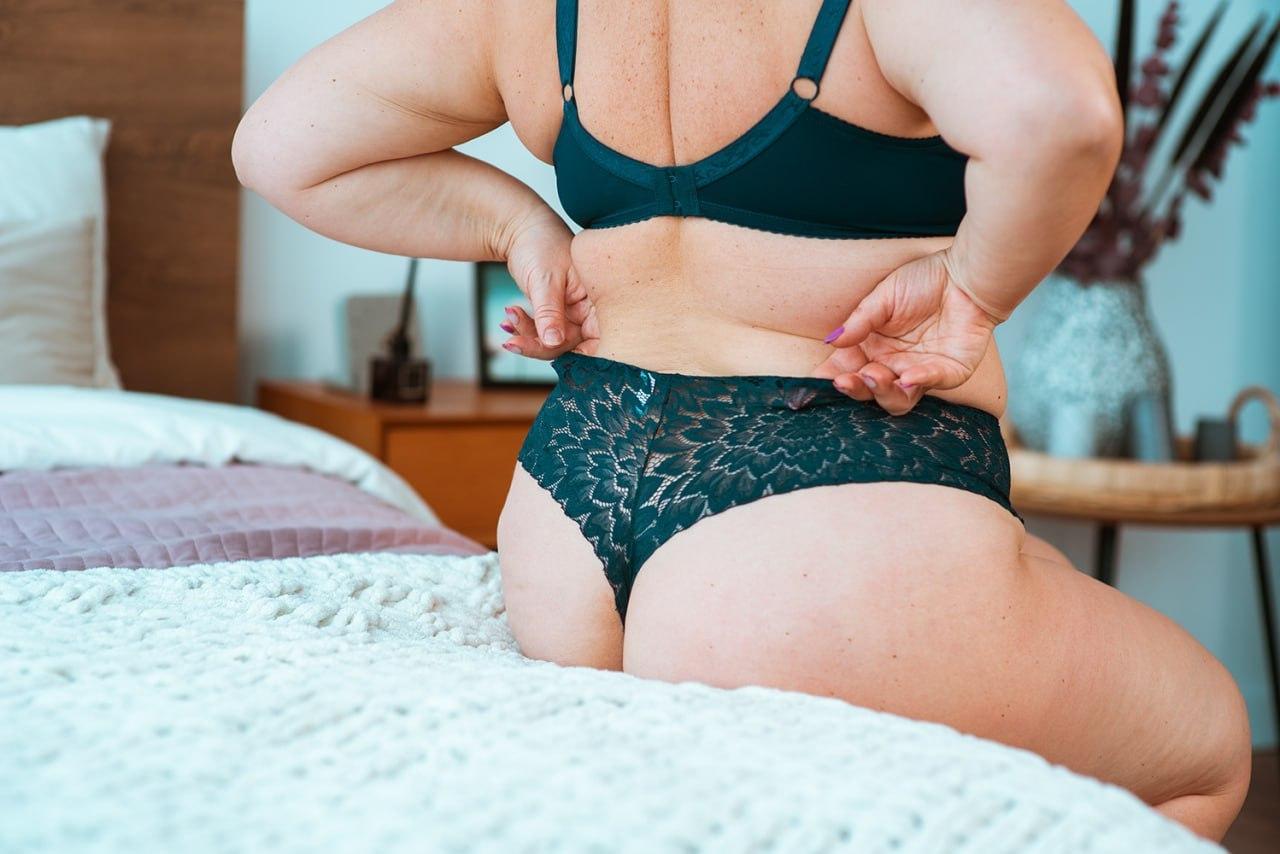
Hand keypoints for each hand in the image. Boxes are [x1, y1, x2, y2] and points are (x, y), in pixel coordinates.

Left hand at [499, 209, 598, 358]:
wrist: (521, 231)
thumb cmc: (540, 243)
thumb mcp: (546, 281)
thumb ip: (550, 313)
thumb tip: (553, 343)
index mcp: (597, 299)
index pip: (597, 339)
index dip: (579, 354)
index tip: (549, 351)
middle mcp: (588, 309)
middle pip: (571, 345)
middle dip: (539, 344)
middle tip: (514, 340)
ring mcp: (572, 314)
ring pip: (553, 342)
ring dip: (527, 336)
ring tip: (509, 317)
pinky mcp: (556, 314)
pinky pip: (542, 333)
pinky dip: (524, 329)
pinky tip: (510, 318)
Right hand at [812, 248, 1000, 414]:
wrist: (966, 274)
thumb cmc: (924, 281)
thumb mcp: (883, 297)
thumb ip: (859, 321)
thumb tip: (831, 341)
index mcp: (873, 349)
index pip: (846, 370)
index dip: (830, 378)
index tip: (814, 381)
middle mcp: (893, 365)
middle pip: (869, 391)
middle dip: (855, 389)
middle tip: (845, 380)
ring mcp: (920, 372)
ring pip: (898, 399)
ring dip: (882, 392)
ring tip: (873, 376)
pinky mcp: (948, 372)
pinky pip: (932, 384)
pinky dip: (919, 382)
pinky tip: (906, 377)